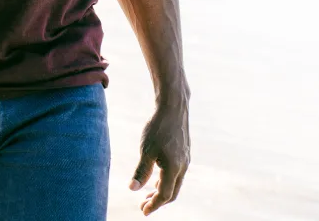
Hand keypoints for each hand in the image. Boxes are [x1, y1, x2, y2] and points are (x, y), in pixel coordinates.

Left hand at [131, 98, 190, 214]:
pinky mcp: (184, 153)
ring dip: (162, 191)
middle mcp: (183, 166)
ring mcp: (185, 159)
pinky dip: (166, 180)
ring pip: (175, 183)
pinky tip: (156, 178)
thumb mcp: (146, 150)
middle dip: (158, 201)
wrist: (173, 107)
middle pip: (172, 192)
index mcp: (174, 168)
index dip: (154, 205)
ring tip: (147, 194)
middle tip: (143, 205)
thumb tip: (132, 189)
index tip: (143, 211)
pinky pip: (177, 173)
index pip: (164, 194)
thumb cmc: (157, 128)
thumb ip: (141, 171)